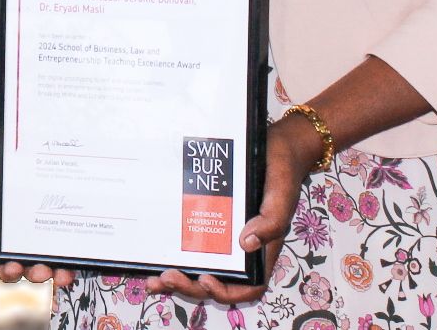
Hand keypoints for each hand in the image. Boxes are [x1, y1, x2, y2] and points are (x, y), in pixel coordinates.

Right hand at [0, 155, 77, 288]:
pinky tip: (77, 263)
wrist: (38, 141)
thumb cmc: (12, 164)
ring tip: (62, 272)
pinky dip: (72, 263)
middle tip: (41, 270)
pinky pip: (71, 254)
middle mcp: (28, 240)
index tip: (13, 268)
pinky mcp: (70, 233)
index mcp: (6, 232)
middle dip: (34, 273)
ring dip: (55, 274)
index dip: (7, 271)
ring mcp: (50, 238)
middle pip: (29, 268)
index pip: (4, 262)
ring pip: (52, 266)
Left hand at [145, 112, 319, 304]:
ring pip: (201, 266)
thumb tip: (246, 243)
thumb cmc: (282, 171)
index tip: (205, 278)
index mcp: (262, 249)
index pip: (248, 286)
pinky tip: (154, 255)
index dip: (227, 291)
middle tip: (166, 277)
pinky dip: (174, 253)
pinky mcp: (210, 219)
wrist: (275, 145)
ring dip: (178, 278)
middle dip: (190, 287)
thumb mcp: (282, 193)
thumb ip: (271, 220)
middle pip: (216, 281)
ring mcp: (223, 235)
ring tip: (154, 278)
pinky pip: (191, 242)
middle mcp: (240, 247)